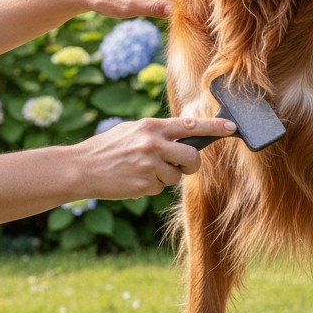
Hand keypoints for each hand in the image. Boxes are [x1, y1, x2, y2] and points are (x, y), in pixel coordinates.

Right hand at [72, 117, 235, 199]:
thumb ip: (158, 133)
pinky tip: (133, 180)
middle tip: (183, 165)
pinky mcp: (144, 184)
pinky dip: (150, 186)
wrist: (80, 168)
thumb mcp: (133, 131)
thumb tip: (186, 135)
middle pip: (192, 157)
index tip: (233, 127)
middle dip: (192, 164)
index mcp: (152, 126)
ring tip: (141, 170)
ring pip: (176, 176)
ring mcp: (149, 165)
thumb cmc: (108, 148)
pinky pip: (159, 188)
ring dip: (165, 176)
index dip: (215, 126)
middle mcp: (153, 144)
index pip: (191, 125)